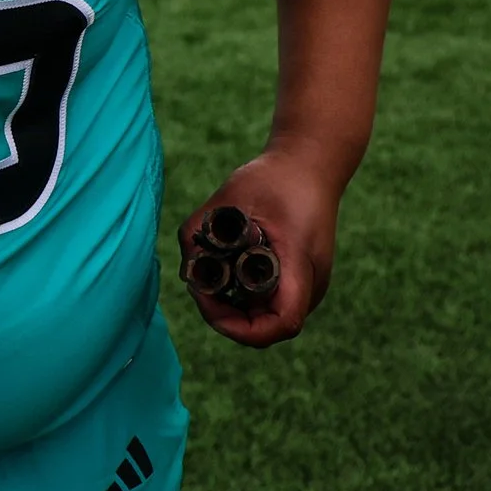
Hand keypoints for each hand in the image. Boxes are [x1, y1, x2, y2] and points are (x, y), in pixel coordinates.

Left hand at [180, 147, 345, 347]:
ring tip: (209, 273)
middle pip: (265, 325)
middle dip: (225, 313)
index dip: (238, 327)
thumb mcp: (232, 196)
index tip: (205, 300)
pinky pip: (268, 299)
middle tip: (198, 284)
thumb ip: (200, 227)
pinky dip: (242, 292)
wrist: (309, 164)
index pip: (279, 325)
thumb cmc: (276, 178)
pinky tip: (223, 268)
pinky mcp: (298, 277)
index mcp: (302, 269)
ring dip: (232, 303)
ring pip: (264, 315)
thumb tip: (181, 265)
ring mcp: (305, 285)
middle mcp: (308, 286)